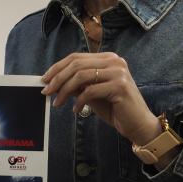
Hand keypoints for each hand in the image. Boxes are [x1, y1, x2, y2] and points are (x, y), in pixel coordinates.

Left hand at [41, 51, 160, 144]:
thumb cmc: (114, 108)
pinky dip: (79, 101)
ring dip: (64, 90)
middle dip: (58, 78)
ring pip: (81, 76)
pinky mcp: (120, 86)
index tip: (45, 80)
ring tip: (57, 103)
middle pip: (76, 64)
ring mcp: (118, 72)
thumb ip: (77, 85)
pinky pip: (90, 91)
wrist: (138, 124)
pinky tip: (76, 110)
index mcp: (108, 58)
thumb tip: (53, 82)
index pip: (76, 57)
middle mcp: (114, 61)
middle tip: (47, 92)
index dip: (58, 67)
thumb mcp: (91, 94)